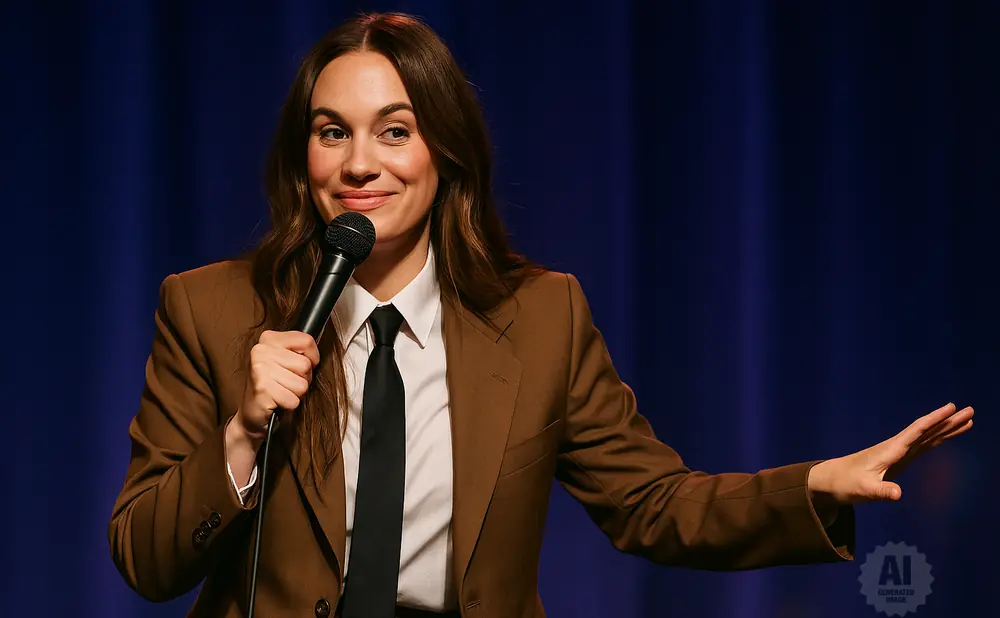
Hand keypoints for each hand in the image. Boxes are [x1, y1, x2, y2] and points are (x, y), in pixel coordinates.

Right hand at [233, 330, 319, 442]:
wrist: (252, 411)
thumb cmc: (274, 385)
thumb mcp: (287, 360)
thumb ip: (301, 351)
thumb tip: (316, 355)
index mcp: (269, 339)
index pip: (307, 341)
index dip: (311, 358)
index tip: (298, 367)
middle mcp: (261, 351)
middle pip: (306, 365)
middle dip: (302, 379)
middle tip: (286, 383)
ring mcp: (260, 369)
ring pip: (302, 384)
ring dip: (296, 393)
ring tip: (281, 392)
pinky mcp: (262, 389)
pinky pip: (294, 400)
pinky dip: (289, 404)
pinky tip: (276, 401)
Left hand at [808, 402, 974, 505]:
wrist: (831, 480)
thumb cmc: (846, 484)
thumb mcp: (864, 490)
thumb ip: (882, 492)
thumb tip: (898, 494)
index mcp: (890, 450)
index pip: (916, 431)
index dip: (934, 419)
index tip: (951, 408)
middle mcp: (895, 447)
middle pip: (927, 431)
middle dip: (948, 421)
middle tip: (971, 410)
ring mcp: (897, 452)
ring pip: (927, 437)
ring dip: (946, 428)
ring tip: (967, 420)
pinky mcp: (897, 460)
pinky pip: (922, 446)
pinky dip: (936, 439)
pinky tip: (946, 436)